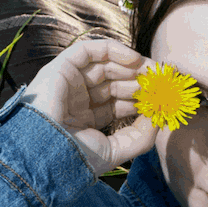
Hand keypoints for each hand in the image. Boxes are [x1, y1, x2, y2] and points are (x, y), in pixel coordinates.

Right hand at [19, 37, 159, 172]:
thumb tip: (158, 118)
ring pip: (105, 65)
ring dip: (131, 66)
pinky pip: (88, 51)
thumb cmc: (75, 157)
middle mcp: (76, 100)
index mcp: (85, 120)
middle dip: (140, 80)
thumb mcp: (115, 151)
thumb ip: (140, 137)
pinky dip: (112, 50)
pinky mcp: (60, 67)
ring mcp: (68, 83)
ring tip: (152, 71)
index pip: (118, 103)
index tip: (163, 97)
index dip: (140, 98)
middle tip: (162, 81)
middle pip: (114, 82)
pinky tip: (135, 60)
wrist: (44, 154)